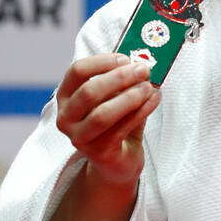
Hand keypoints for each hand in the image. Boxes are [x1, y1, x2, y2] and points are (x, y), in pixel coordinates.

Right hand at [54, 53, 160, 186]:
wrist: (116, 162)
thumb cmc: (115, 124)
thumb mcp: (114, 99)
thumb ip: (122, 83)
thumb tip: (140, 64)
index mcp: (66, 97)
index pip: (77, 71)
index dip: (102, 62)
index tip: (125, 59)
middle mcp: (66, 117)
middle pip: (89, 91)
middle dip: (120, 78)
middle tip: (143, 70)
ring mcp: (79, 137)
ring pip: (103, 113)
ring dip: (130, 97)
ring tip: (149, 87)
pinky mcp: (98, 152)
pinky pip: (121, 128)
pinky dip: (141, 111)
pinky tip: (154, 100)